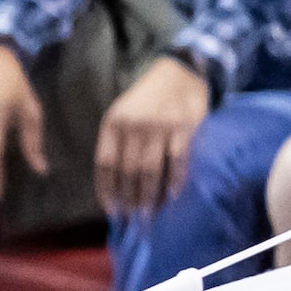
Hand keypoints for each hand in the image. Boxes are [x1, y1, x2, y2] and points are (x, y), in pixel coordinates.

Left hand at [94, 55, 209, 218]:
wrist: (177, 71)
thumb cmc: (145, 101)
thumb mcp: (122, 115)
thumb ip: (116, 144)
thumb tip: (114, 187)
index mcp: (113, 124)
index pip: (105, 165)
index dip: (107, 191)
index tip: (112, 211)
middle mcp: (134, 125)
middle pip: (128, 172)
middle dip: (129, 199)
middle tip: (133, 219)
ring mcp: (160, 126)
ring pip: (151, 170)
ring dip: (149, 197)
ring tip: (148, 215)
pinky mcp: (184, 127)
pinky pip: (178, 161)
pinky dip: (175, 181)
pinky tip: (172, 196)